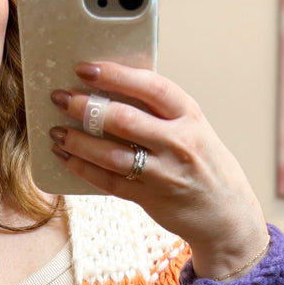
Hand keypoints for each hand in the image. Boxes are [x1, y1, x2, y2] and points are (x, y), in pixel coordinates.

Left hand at [49, 61, 268, 278]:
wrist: (227, 215)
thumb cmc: (205, 165)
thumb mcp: (194, 129)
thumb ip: (162, 112)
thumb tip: (113, 90)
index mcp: (190, 116)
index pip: (150, 87)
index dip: (116, 75)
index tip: (87, 68)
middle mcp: (179, 142)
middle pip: (124, 119)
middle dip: (85, 106)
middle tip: (60, 97)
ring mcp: (164, 173)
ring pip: (111, 154)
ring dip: (78, 141)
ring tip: (56, 132)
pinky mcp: (150, 198)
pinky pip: (108, 181)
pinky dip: (83, 168)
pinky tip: (66, 158)